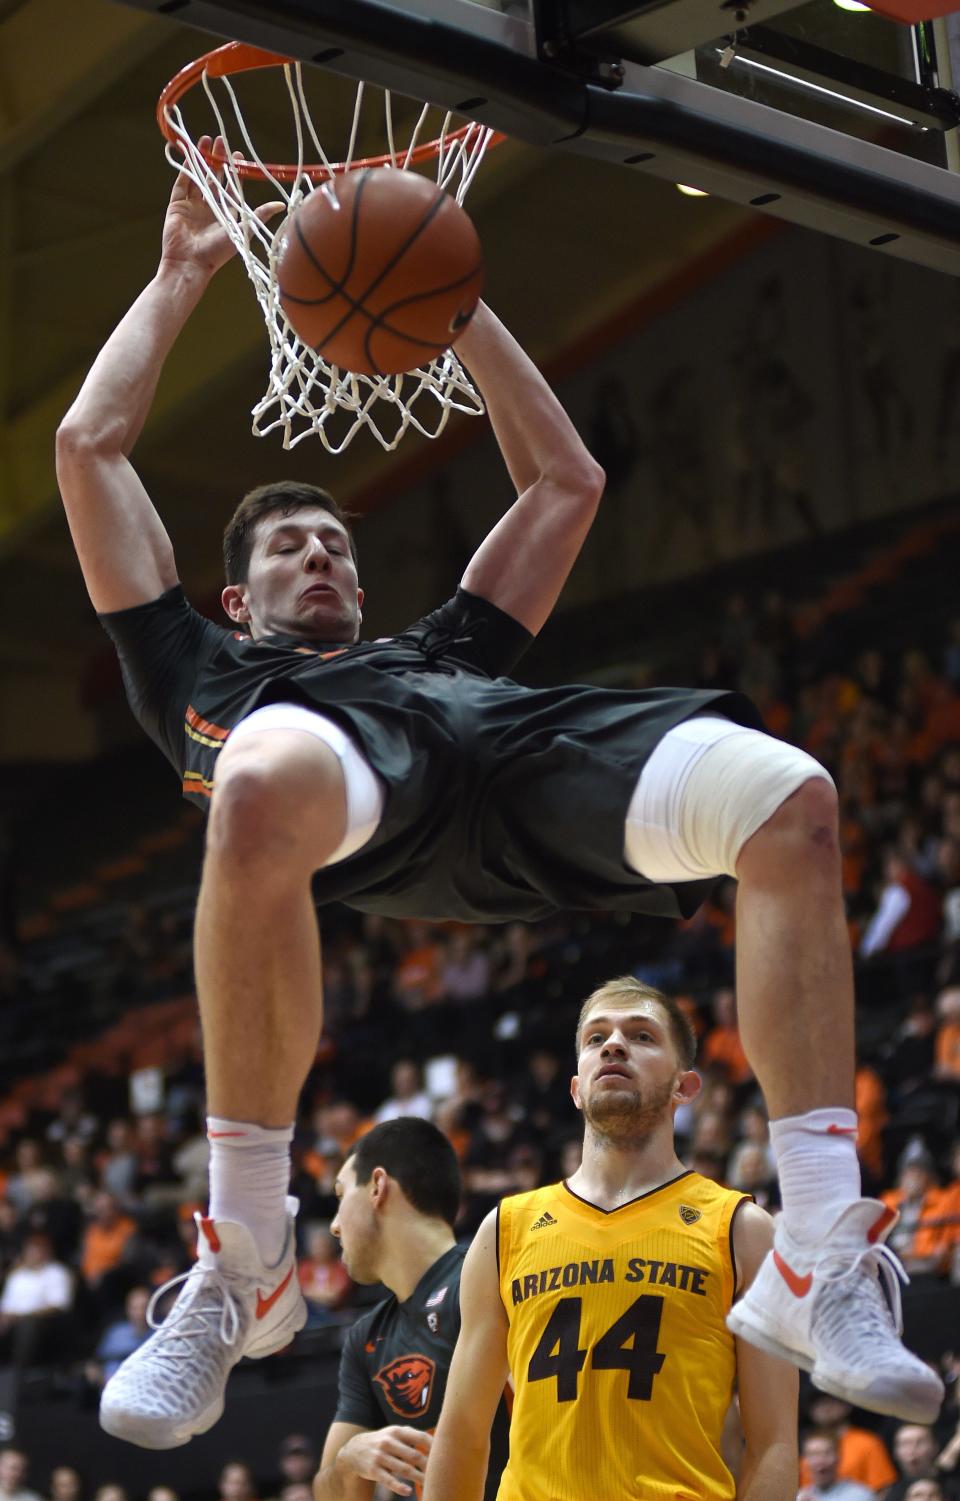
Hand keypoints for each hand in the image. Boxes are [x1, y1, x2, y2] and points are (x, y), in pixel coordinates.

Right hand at [159, 134, 280, 279]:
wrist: (190, 263)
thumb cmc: (218, 252)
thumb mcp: (243, 231)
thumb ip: (260, 216)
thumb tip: (282, 206)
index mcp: (226, 214)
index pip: (232, 187)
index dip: (234, 171)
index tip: (238, 154)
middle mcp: (210, 208)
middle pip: (214, 177)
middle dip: (217, 158)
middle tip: (221, 140)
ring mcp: (192, 206)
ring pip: (198, 176)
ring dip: (201, 159)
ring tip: (205, 140)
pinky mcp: (177, 205)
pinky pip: (182, 182)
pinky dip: (185, 167)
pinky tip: (189, 152)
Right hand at [336, 1426, 432, 1496]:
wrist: (354, 1450)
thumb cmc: (383, 1442)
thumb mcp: (394, 1433)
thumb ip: (413, 1436)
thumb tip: (438, 1440)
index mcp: (397, 1431)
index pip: (420, 1437)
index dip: (434, 1446)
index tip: (446, 1455)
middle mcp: (389, 1442)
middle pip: (414, 1456)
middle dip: (428, 1466)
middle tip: (440, 1474)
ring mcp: (380, 1456)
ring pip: (404, 1469)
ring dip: (418, 1478)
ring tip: (429, 1484)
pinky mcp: (373, 1470)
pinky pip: (388, 1480)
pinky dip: (399, 1487)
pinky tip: (408, 1492)